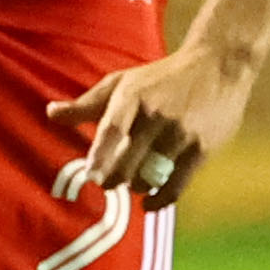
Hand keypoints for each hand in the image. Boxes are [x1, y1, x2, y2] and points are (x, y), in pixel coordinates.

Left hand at [47, 39, 258, 206]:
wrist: (218, 65)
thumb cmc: (162, 77)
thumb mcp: (123, 83)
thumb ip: (87, 104)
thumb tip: (50, 113)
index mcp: (134, 96)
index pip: (112, 129)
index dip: (99, 156)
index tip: (90, 175)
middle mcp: (157, 115)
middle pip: (127, 162)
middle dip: (113, 180)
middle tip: (107, 183)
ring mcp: (181, 134)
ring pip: (149, 177)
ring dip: (137, 187)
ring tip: (134, 182)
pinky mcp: (201, 150)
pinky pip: (175, 187)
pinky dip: (160, 201)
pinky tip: (150, 204)